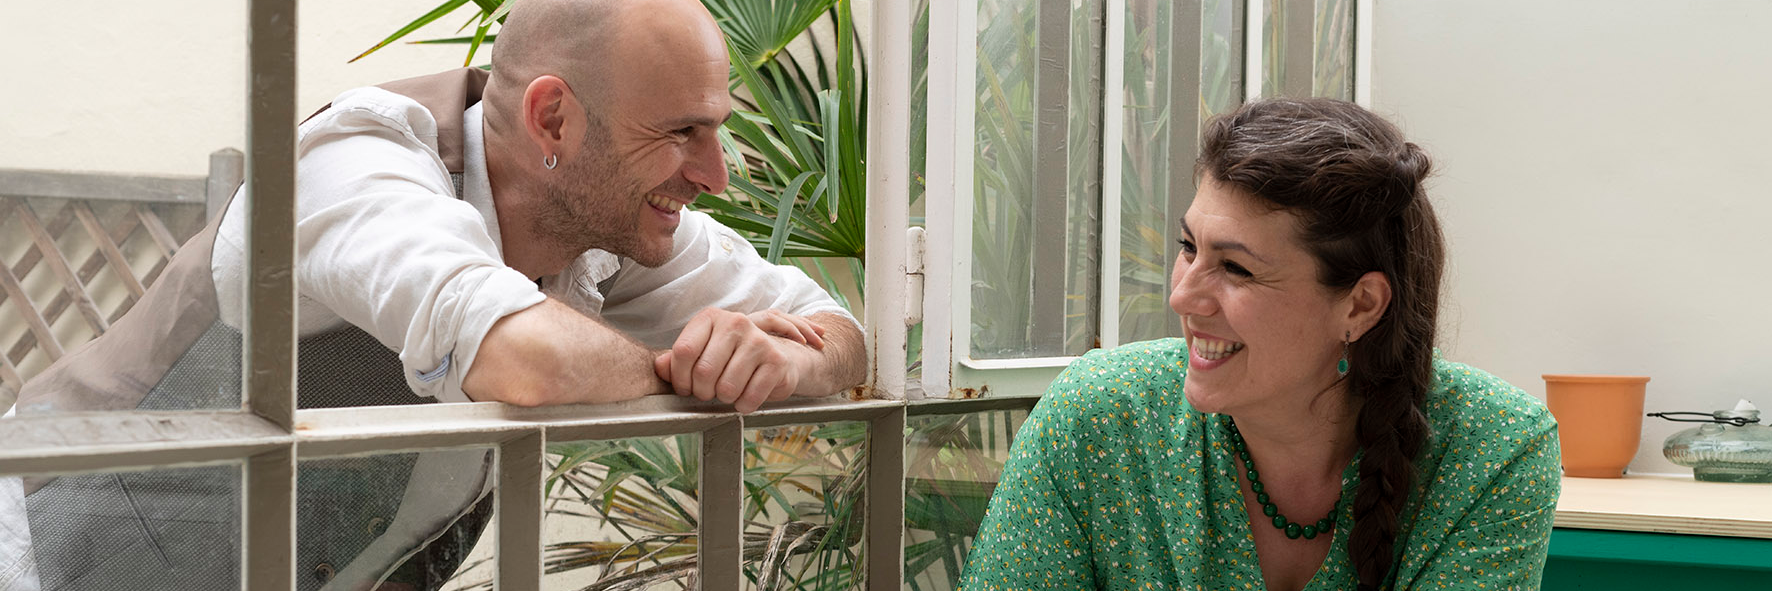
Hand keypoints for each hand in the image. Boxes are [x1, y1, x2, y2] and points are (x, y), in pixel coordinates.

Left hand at [653, 308, 821, 412]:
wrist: (776, 359)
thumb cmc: (733, 357)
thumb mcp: (702, 353)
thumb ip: (676, 360)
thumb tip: (659, 367)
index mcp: (712, 317)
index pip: (683, 351)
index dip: (679, 378)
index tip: (685, 387)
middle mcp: (735, 322)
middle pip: (703, 372)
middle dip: (703, 392)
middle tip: (710, 392)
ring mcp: (758, 340)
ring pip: (726, 388)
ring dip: (725, 399)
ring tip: (731, 390)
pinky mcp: (776, 361)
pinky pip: (748, 397)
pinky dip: (744, 404)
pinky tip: (747, 395)